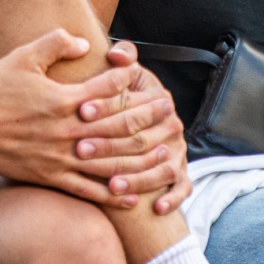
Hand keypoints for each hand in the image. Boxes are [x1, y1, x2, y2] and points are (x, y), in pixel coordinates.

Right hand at [0, 31, 169, 205]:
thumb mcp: (22, 56)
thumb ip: (55, 43)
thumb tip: (85, 43)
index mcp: (61, 98)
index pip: (107, 90)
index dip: (129, 82)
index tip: (145, 78)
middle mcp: (65, 130)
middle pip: (118, 126)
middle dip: (148, 119)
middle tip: (170, 113)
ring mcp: (59, 157)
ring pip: (109, 163)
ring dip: (140, 160)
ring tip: (164, 155)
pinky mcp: (49, 177)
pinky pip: (86, 190)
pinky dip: (110, 195)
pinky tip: (131, 197)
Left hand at [73, 56, 190, 213]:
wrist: (149, 120)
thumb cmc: (128, 96)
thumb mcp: (129, 74)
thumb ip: (123, 59)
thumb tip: (115, 55)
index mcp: (159, 99)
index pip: (132, 105)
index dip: (106, 106)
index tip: (81, 111)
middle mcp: (172, 126)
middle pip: (142, 139)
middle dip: (110, 146)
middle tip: (81, 151)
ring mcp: (178, 151)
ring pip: (160, 167)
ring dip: (137, 179)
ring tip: (112, 185)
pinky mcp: (182, 173)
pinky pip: (183, 188)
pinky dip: (172, 199)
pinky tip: (156, 208)